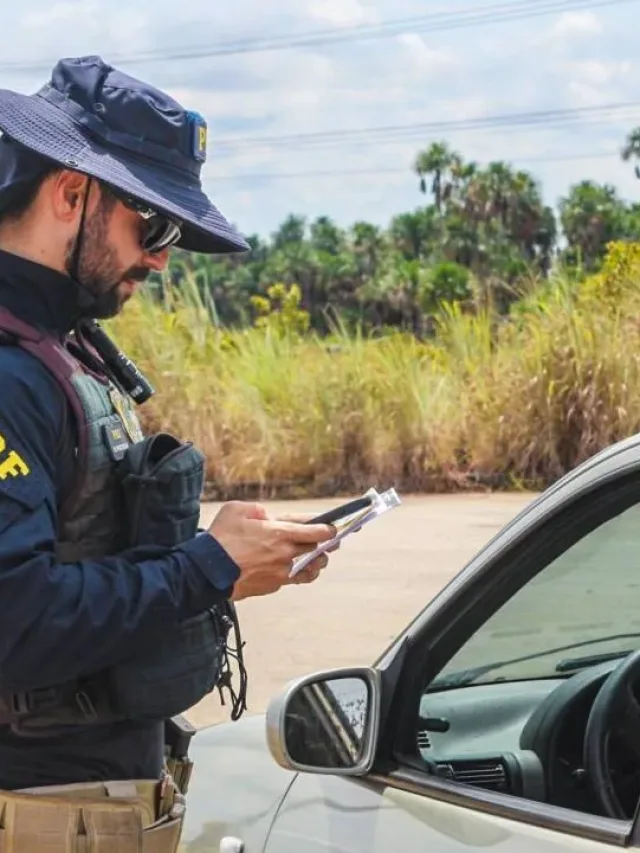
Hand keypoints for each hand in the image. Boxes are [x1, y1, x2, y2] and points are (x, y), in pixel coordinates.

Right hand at [207, 502, 335, 601]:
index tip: (334, 528)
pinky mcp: (272, 586)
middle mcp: (285, 555)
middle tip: (330, 542)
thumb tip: (267, 516)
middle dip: (326, 546)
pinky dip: (293, 574)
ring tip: (317, 559)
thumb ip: (258, 510)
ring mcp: (280, 574)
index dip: (328, 529)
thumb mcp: (238, 510)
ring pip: (309, 570)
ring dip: (315, 563)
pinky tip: (290, 569)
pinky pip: (290, 580)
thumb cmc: (220, 540)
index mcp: (280, 533)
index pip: (316, 531)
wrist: (207, 571)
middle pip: (318, 551)